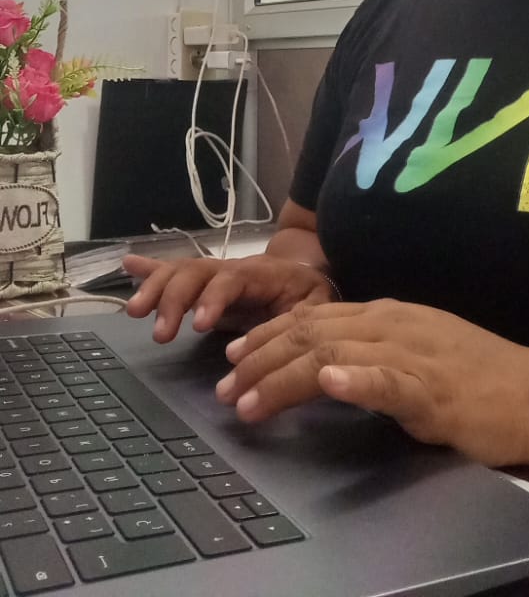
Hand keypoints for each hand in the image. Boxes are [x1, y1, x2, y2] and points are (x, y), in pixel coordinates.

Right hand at [123, 253, 337, 341]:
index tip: (197, 325)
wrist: (305, 269)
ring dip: (155, 289)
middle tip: (160, 332)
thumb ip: (299, 321)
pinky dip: (149, 269)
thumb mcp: (316, 305)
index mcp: (259, 273)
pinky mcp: (202, 282)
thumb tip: (274, 347)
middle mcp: (229, 267)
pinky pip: (172, 271)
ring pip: (179, 272)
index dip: (212, 299)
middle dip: (173, 299)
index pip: (231, 280)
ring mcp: (213, 272)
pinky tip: (126, 266)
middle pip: (196, 273)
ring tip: (134, 312)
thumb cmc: (309, 292)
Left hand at [216, 298, 528, 466]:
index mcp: (384, 314)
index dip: (266, 333)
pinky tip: (329, 382)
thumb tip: (323, 364)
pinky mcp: (432, 389)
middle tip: (223, 388)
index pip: (310, 317)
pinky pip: (388, 380)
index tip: (232, 354)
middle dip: (259, 359)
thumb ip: (369, 350)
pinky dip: (355, 379)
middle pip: (308, 333)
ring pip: (333, 354)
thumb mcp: (412, 351)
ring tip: (248, 398)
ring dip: (283, 377)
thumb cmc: (473, 377)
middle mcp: (390, 324)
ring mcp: (410, 353)